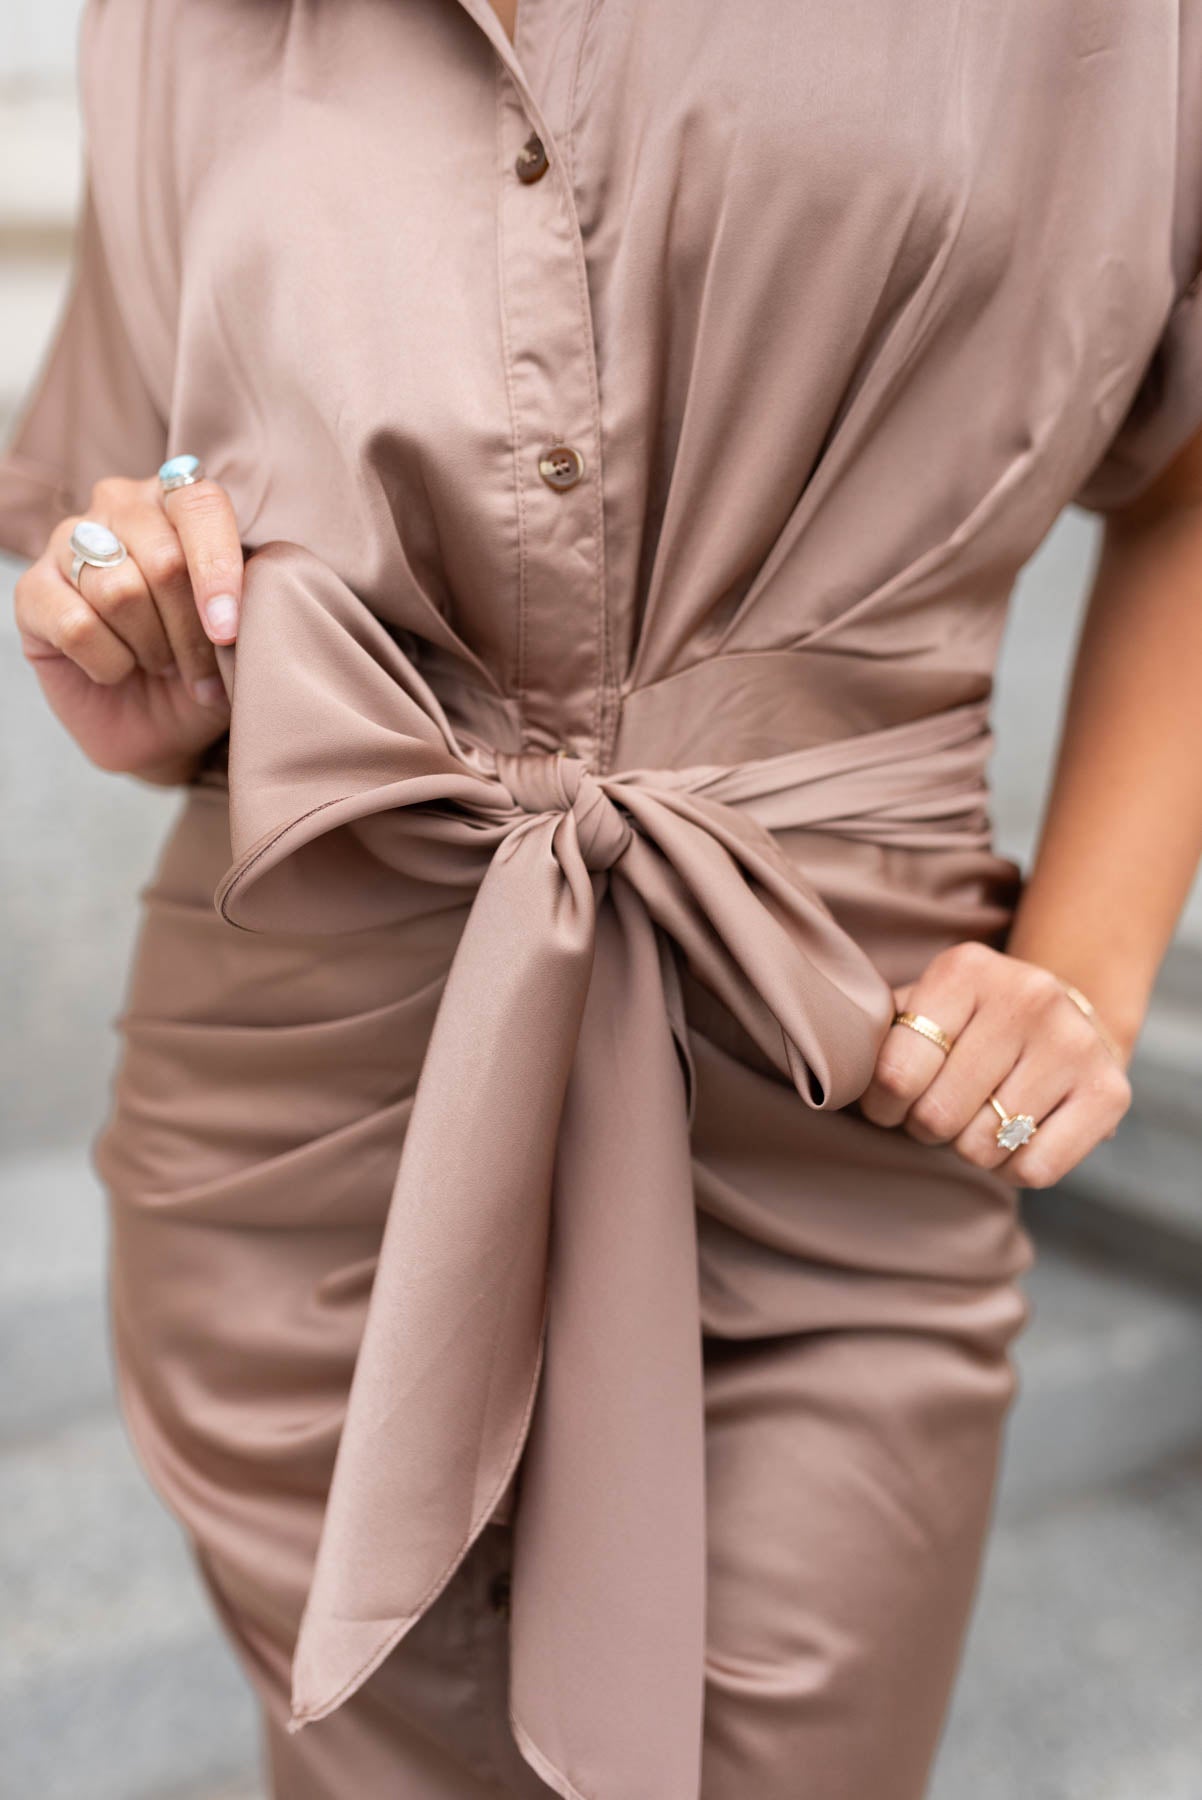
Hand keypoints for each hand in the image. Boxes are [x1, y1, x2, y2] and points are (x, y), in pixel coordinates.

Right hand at [13, 469, 243, 783]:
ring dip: (153, 648)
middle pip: (164, 561)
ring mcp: (68, 542)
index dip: (218, 570)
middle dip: (191, 633)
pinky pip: (77, 625)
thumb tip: (261, 579)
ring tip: (161, 664)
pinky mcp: (33, 589)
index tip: (229, 632)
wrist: (163, 728)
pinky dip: (108, 663)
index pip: (199, 504)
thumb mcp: (247, 633)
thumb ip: (256, 592)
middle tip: (201, 670)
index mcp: (177, 500)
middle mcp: (120, 506)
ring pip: (120, 592)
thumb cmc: (208, 668)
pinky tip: (116, 670)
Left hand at [858, 941, 1132, 1185]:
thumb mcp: (924, 1007)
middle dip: (924, 1127)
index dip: (881, 1105)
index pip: (896, 1072)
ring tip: (977, 1118)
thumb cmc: (970, 1024)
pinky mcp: (1110, 1093)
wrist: (1070, 1015)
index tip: (888, 1104)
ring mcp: (1074, 1045)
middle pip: (938, 1116)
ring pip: (984, 1147)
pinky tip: (1014, 1136)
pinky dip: (1011, 1168)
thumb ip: (878, 1035)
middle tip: (935, 1114)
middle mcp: (1027, 997)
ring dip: (967, 1148)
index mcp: (966, 970)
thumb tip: (837, 1076)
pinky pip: (1033, 1169)